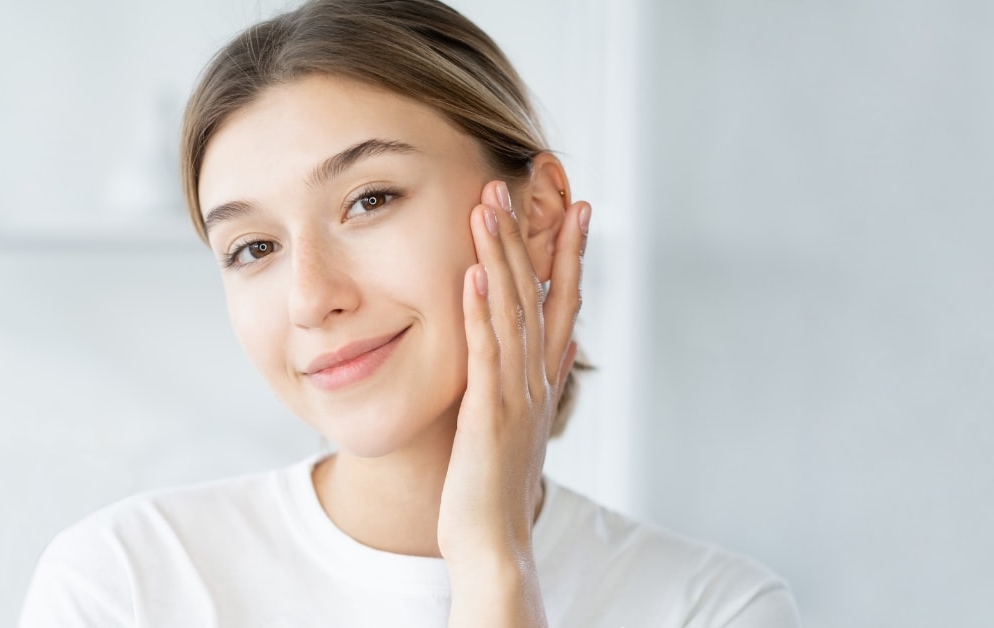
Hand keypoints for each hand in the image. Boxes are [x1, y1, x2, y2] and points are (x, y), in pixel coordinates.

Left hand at [437, 179, 589, 568]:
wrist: (493, 539)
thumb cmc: (496, 485)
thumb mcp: (520, 424)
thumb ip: (532, 380)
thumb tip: (555, 342)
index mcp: (544, 377)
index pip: (562, 301)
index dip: (570, 253)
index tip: (576, 207)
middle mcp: (538, 377)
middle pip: (539, 292)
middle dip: (530, 234)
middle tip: (520, 183)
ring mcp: (516, 393)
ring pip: (512, 308)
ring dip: (500, 254)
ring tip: (489, 205)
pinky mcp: (488, 411)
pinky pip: (485, 350)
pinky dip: (479, 308)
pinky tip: (472, 271)